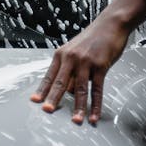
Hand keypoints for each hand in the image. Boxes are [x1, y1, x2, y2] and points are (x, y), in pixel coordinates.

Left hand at [30, 0, 145, 124]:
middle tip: (47, 111)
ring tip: (75, 121)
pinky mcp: (100, 66)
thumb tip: (67, 91)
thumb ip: (70, 69)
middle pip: (61, 82)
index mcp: (62, 54)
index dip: (42, 89)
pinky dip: (96, 104)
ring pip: (79, 89)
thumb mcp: (76, 51)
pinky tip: (94, 115)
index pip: (50, 75)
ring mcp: (86, 62)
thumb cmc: (93, 39)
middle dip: (53, 98)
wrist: (110, 25)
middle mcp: (71, 58)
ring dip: (78, 107)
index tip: (34, 100)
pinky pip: (97, 89)